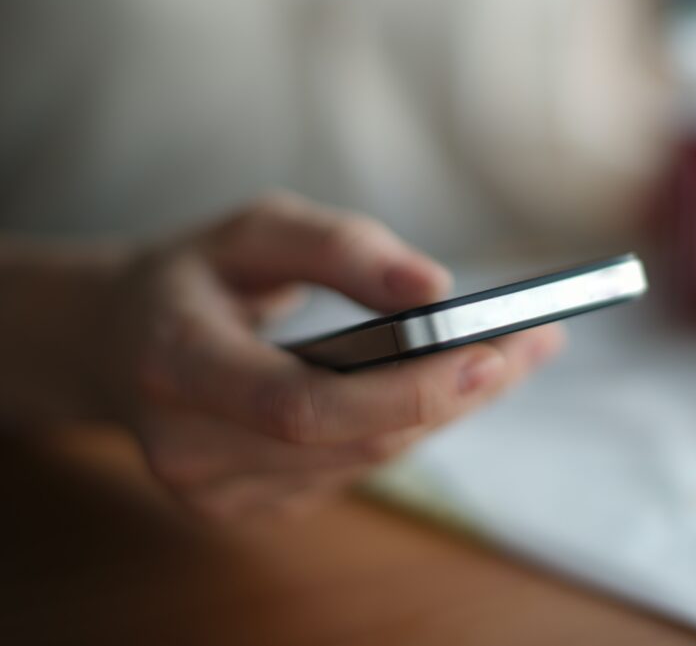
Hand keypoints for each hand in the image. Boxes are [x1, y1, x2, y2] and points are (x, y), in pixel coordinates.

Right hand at [94, 193, 563, 519]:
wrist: (115, 343)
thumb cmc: (192, 276)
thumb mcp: (255, 229)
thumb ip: (340, 249)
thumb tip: (435, 287)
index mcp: (178, 364)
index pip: (303, 404)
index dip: (405, 390)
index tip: (492, 352)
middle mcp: (190, 448)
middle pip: (355, 439)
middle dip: (457, 393)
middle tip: (537, 344)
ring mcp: (217, 493)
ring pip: (368, 459)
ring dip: (449, 408)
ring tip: (515, 354)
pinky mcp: (245, 509)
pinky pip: (354, 470)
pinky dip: (410, 425)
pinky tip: (452, 385)